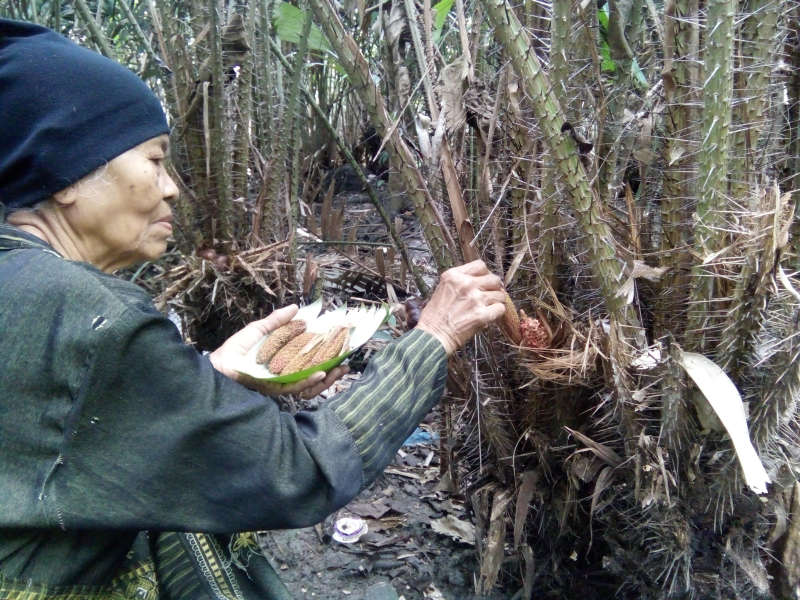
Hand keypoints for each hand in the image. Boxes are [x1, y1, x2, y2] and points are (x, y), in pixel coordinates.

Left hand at [209, 305, 349, 398]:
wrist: (219, 366)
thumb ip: (277, 320)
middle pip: (315, 373)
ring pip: (310, 383)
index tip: (342, 346)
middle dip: (334, 369)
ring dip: (327, 377)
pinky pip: (296, 387)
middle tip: (347, 362)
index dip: (328, 354)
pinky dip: (310, 381)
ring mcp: (282, 383)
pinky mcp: (275, 389)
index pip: (311, 359)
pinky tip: (321, 373)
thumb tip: (296, 307)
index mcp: (284, 360)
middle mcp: (286, 374)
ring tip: (339, 369)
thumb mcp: (259, 330)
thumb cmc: (236, 349)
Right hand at [415, 260, 505, 353]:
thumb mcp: (442, 289)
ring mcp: (475, 299)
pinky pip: (500, 308)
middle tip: (491, 295)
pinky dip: (497, 313)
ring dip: (497, 301)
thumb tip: (479, 282)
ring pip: (500, 294)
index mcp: (454, 275)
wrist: (432, 336)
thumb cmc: (435, 317)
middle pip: (493, 278)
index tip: (485, 281)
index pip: (480, 265)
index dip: (485, 274)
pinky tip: (490, 316)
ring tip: (489, 307)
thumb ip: (459, 282)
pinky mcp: (481, 315)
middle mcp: (465, 284)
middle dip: (494, 287)